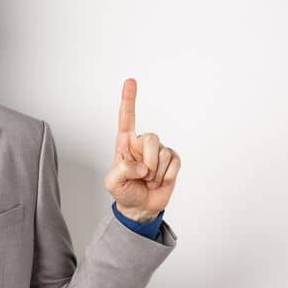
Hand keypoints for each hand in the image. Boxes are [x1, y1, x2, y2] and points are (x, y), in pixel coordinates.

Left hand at [103, 78, 181, 221]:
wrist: (141, 207)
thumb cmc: (124, 191)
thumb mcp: (113, 183)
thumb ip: (121, 171)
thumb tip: (141, 165)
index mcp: (125, 144)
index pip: (126, 119)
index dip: (129, 100)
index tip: (130, 80)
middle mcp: (142, 144)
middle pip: (151, 137)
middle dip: (148, 161)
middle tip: (142, 176)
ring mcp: (159, 151)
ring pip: (163, 153)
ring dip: (156, 173)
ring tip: (149, 180)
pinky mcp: (172, 160)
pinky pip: (174, 163)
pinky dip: (167, 176)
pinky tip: (160, 181)